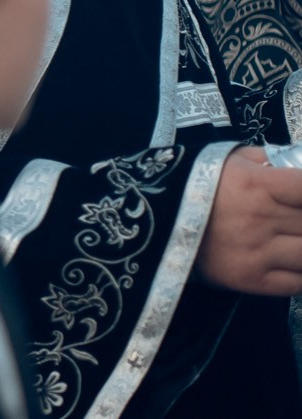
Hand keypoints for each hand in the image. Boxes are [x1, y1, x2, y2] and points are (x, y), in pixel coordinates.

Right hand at [198, 147, 301, 294]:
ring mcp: (257, 252)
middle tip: (291, 218)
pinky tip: (291, 261)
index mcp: (257, 184)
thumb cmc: (194, 185)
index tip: (301, 196)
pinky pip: (297, 282)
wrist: (154, 221)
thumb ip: (263, 159)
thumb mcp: (226, 160)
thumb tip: (292, 164)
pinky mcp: (251, 279)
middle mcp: (260, 219)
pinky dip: (300, 272)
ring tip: (292, 236)